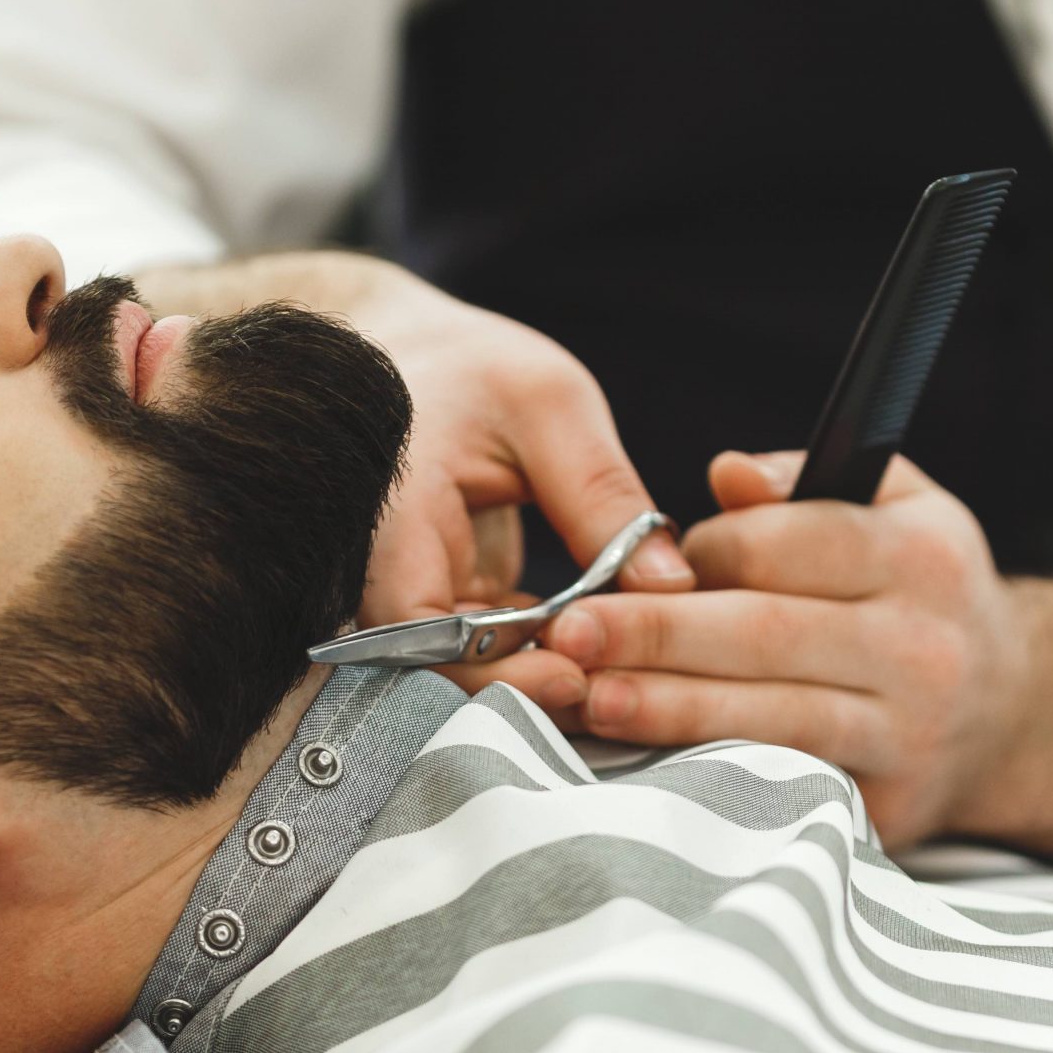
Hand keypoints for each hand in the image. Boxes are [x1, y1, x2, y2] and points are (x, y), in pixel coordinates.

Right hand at [290, 256, 693, 706]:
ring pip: (465, 675)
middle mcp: (380, 575)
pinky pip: (485, 657)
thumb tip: (672, 586)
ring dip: (541, 679)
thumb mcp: (547, 407)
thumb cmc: (471, 370)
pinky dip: (540, 658)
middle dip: (529, 689)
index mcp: (387, 520)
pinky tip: (599, 651)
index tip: (575, 674)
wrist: (418, 363)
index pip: (416, 636)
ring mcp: (410, 599)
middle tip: (615, 688)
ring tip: (619, 672)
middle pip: (439, 673)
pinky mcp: (443, 609)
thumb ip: (603, 495)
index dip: (492, 671)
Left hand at [543, 449, 1028, 843]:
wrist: (1009, 715)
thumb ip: (804, 485)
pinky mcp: (887, 806)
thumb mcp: (896, 511)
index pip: (787, 544)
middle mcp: (924, 645)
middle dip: (658, 632)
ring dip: (672, 710)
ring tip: (593, 699)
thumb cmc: (917, 595)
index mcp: (921, 555)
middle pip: (767, 633)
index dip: (701, 552)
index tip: (634, 562)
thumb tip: (724, 474)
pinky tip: (646, 765)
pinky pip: (782, 785)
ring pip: (770, 717)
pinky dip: (709, 774)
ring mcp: (908, 733)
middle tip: (571, 633)